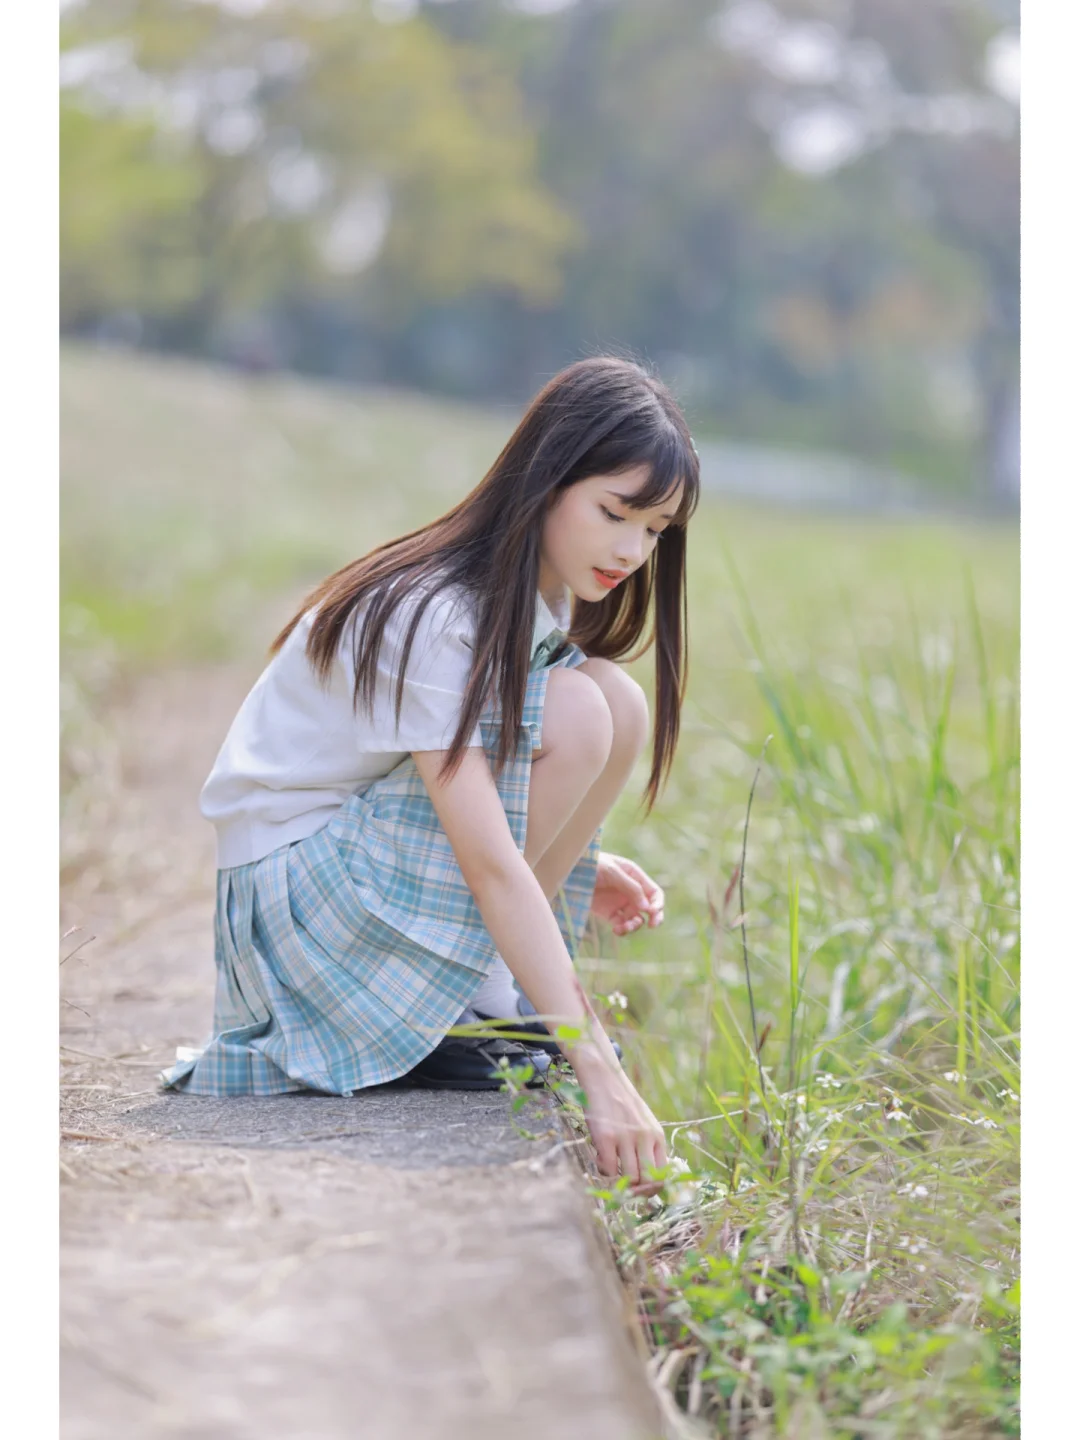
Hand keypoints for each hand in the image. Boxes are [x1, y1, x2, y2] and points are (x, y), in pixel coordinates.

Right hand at [577, 1060, 668, 1195]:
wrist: (603, 1077)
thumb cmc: (622, 1103)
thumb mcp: (643, 1122)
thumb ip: (648, 1146)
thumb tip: (648, 1180)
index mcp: (657, 1135)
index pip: (663, 1174)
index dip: (653, 1189)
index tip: (641, 1190)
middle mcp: (645, 1137)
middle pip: (648, 1181)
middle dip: (637, 1191)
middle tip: (625, 1187)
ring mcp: (626, 1137)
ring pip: (629, 1178)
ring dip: (619, 1181)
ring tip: (610, 1167)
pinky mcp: (606, 1137)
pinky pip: (608, 1170)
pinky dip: (603, 1170)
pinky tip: (600, 1158)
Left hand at [590, 851, 664, 935]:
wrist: (567, 872)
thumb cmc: (590, 865)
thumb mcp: (612, 871)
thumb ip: (630, 887)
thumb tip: (647, 907)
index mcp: (634, 876)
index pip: (654, 892)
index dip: (657, 903)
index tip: (652, 912)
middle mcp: (630, 890)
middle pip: (649, 907)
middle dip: (654, 917)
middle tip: (653, 925)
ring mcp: (620, 902)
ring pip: (636, 919)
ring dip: (634, 926)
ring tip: (624, 927)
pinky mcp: (608, 913)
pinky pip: (622, 925)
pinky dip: (623, 930)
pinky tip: (617, 930)